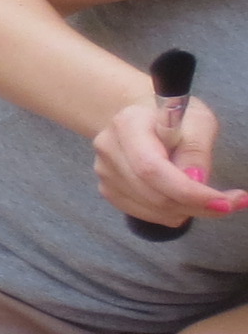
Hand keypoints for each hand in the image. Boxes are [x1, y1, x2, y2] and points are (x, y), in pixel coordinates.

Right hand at [95, 92, 245, 227]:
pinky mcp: (108, 190)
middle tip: (229, 204)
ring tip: (208, 198)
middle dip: (197, 205)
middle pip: (153, 194)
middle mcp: (109, 149)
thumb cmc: (173, 118)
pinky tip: (183, 198)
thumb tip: (195, 180)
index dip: (188, 191)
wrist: (144, 120)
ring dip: (187, 211)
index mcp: (127, 124)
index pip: (152, 169)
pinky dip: (172, 213)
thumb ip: (196, 149)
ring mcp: (105, 172)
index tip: (224, 203)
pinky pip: (146, 214)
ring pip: (152, 209)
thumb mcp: (197, 121)